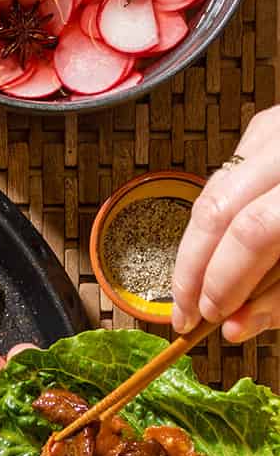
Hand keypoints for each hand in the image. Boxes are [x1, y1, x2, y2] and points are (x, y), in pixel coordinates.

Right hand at [171, 106, 279, 340]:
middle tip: (185, 310)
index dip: (222, 280)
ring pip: (213, 190)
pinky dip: (213, 219)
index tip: (209, 315)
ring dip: (194, 247)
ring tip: (191, 289)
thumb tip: (237, 325)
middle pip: (219, 207)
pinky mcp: (269, 129)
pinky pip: (225, 176)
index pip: (253, 232)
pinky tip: (214, 251)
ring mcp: (279, 129)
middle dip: (192, 267)